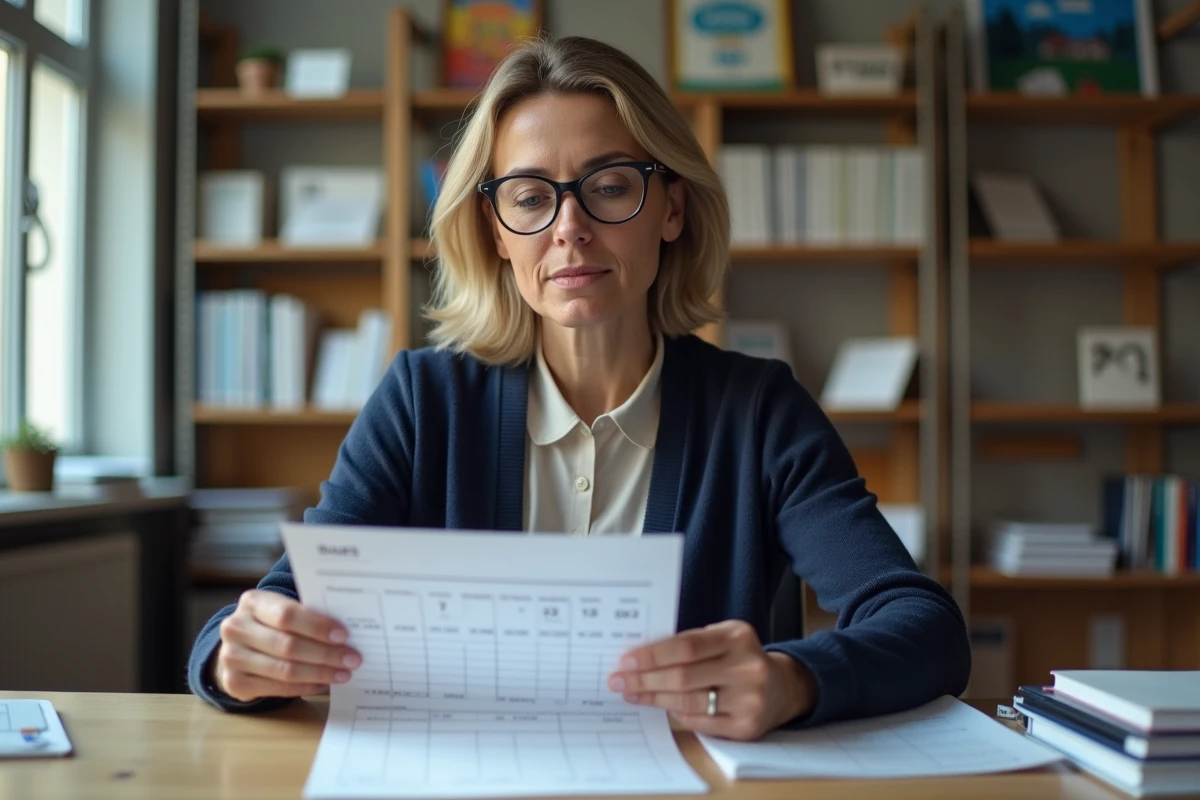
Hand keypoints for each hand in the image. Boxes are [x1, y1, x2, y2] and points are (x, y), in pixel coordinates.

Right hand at [210, 590, 361, 702]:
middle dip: (325, 653)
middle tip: (352, 659)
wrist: (239, 646)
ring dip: (319, 673)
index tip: (344, 635)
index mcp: (252, 602)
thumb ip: (307, 615)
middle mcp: (235, 628)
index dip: (317, 626)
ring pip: (284, 670)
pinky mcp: (234, 683)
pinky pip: (278, 689)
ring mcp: (231, 657)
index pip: (287, 614)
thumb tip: (346, 632)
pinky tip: (322, 683)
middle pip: (288, 645)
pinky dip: (305, 687)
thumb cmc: (271, 624)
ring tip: (343, 674)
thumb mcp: (281, 610)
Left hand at [607, 620, 816, 740]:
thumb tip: (640, 656)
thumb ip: (690, 644)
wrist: (783, 687)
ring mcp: (749, 700)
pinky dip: (676, 713)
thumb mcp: (723, 638)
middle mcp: (747, 667)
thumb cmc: (740, 658)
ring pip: (688, 701)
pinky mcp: (746, 727)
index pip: (687, 646)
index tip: (625, 660)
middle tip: (618, 680)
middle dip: (645, 679)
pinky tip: (661, 706)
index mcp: (738, 637)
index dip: (652, 655)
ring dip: (654, 698)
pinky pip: (699, 721)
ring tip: (632, 693)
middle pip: (683, 676)